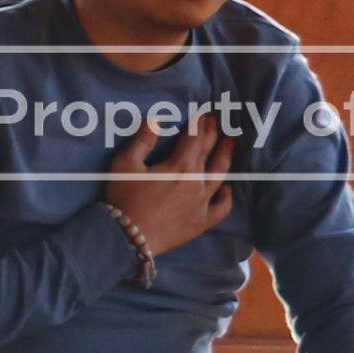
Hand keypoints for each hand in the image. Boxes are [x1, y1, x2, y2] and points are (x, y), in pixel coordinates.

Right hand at [102, 121, 235, 257]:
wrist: (128, 237)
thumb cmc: (124, 198)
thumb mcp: (125, 164)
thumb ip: (142, 141)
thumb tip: (155, 119)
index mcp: (179, 166)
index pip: (194, 139)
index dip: (199, 125)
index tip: (204, 115)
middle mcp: (197, 182)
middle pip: (210, 153)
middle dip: (213, 135)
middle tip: (217, 123)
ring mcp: (202, 203)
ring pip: (220, 176)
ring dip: (226, 158)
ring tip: (230, 146)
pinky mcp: (202, 221)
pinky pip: (222, 207)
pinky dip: (227, 196)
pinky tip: (227, 189)